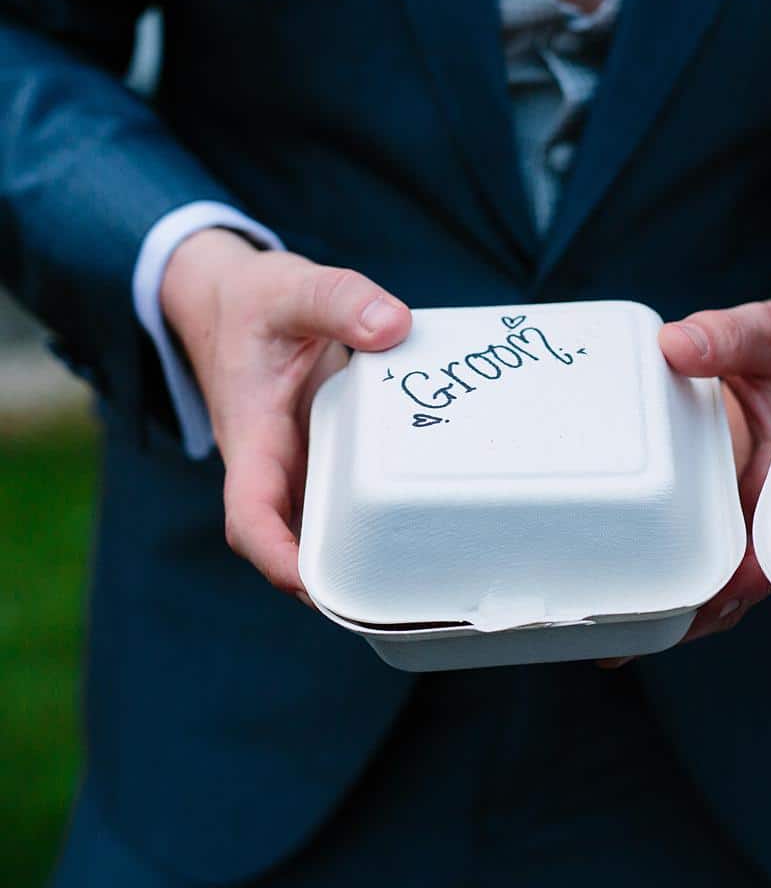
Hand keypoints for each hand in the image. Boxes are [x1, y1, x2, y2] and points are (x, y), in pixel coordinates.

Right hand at [161, 229, 411, 598]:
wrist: (228, 298)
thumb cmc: (253, 299)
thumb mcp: (292, 288)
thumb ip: (339, 300)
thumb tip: (392, 326)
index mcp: (253, 437)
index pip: (250, 515)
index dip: (276, 555)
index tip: (311, 583)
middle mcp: (274, 464)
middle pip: (293, 539)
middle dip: (332, 577)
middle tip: (394, 599)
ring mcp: (299, 462)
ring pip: (323, 522)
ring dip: (358, 552)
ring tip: (421, 575)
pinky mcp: (323, 450)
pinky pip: (345, 493)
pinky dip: (375, 510)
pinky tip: (426, 517)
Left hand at [658, 299, 770, 641]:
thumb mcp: (768, 336)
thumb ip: (728, 338)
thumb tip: (676, 344)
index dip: (740, 583)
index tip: (703, 604)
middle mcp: (770, 508)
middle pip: (738, 584)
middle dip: (693, 617)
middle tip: (628, 644)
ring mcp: (745, 514)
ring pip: (716, 578)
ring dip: (675, 611)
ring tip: (613, 641)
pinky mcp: (722, 508)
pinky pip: (700, 549)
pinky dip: (668, 575)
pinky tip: (624, 598)